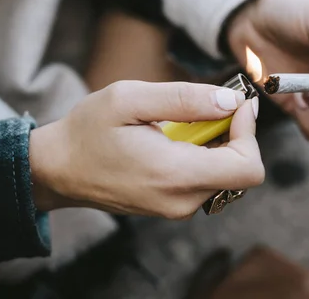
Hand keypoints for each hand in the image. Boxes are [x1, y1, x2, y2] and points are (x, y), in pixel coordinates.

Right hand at [29, 81, 262, 218]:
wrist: (58, 169)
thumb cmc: (88, 131)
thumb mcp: (129, 99)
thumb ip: (184, 99)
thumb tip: (230, 102)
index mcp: (175, 175)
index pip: (248, 167)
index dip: (250, 132)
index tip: (236, 104)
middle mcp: (181, 201)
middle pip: (240, 171)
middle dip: (235, 133)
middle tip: (210, 105)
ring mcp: (176, 208)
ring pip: (226, 176)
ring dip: (219, 143)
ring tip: (186, 121)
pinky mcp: (171, 206)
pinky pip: (206, 181)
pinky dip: (205, 156)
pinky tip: (178, 138)